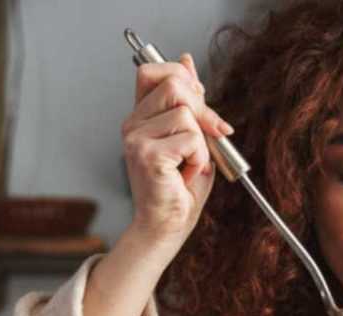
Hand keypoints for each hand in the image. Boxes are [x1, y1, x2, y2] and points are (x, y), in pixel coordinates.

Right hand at [122, 52, 233, 246]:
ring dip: (201, 142)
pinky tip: (186, 174)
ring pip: (186, 114)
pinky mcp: (147, 155)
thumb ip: (190, 101)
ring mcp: (136, 139)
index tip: (198, 103)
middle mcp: (132, 124)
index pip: (151, 71)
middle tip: (210, 137)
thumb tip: (187, 61)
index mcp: (140, 117)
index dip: (181, 77)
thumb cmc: (179, 189)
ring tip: (190, 164)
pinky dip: (199, 158)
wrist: (166, 227)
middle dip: (202, 109)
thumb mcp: (192, 136)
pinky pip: (191, 139)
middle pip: (174, 84)